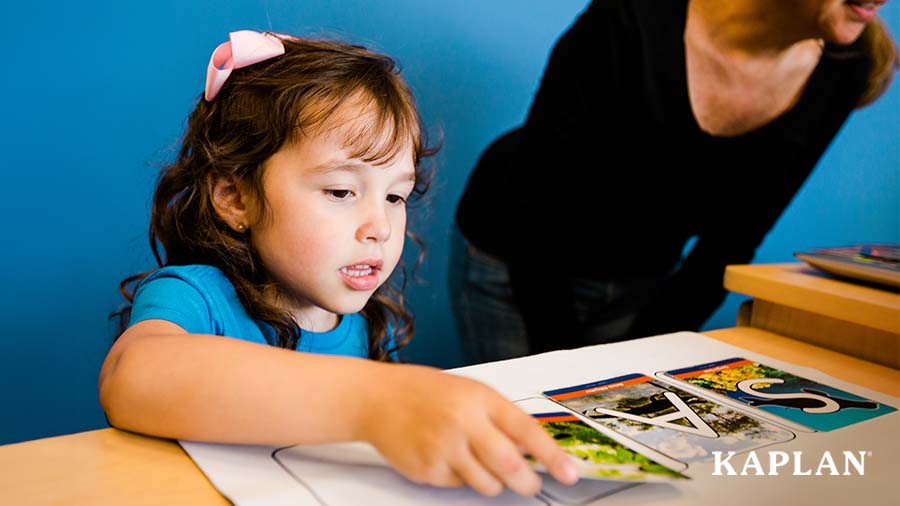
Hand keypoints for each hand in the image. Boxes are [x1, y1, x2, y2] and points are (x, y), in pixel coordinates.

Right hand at [356, 364, 577, 495]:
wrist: (377, 398)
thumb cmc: (425, 392)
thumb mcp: (470, 392)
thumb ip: (501, 418)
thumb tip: (533, 449)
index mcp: (479, 399)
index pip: (526, 430)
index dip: (552, 455)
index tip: (570, 472)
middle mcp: (463, 423)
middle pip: (510, 466)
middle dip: (528, 482)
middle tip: (532, 484)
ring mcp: (444, 449)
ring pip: (487, 485)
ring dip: (494, 482)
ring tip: (477, 460)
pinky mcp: (428, 471)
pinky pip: (458, 486)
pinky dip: (461, 479)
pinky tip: (447, 457)